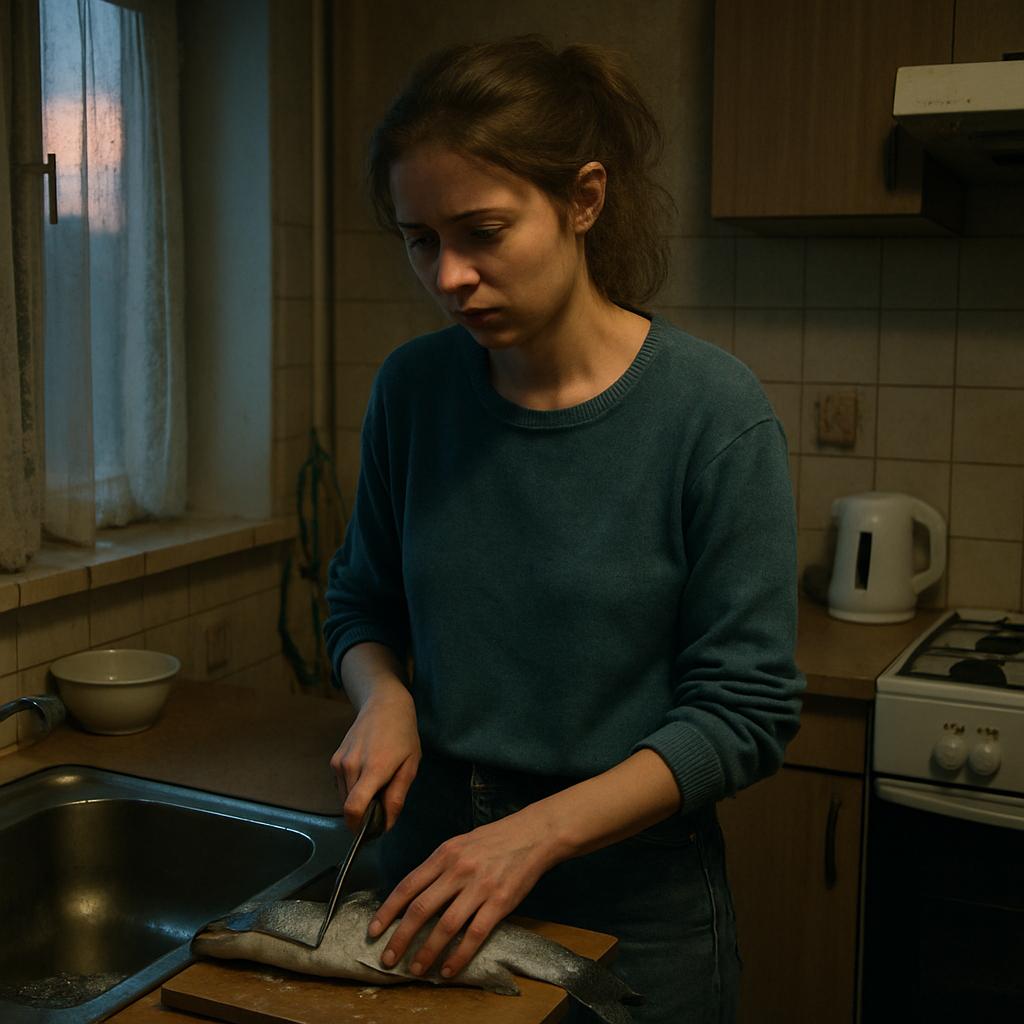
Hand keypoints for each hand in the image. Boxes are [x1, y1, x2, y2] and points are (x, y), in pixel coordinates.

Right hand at [330, 685, 419, 832]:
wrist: (384, 705)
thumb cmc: (403, 735)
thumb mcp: (410, 766)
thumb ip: (397, 797)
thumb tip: (385, 824)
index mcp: (373, 769)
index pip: (353, 808)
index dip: (358, 826)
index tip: (369, 831)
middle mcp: (351, 766)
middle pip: (349, 807)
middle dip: (363, 813)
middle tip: (382, 801)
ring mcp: (339, 762)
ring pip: (343, 798)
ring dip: (358, 800)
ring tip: (376, 783)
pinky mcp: (334, 760)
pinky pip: (341, 786)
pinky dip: (352, 788)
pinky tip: (366, 774)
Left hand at [367, 807, 560, 979]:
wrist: (533, 834)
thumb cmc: (494, 840)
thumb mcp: (460, 844)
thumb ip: (438, 867)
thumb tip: (414, 895)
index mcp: (445, 854)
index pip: (408, 886)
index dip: (388, 911)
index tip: (374, 930)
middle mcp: (458, 870)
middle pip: (421, 909)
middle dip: (401, 938)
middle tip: (388, 959)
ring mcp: (479, 887)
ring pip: (445, 926)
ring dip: (427, 952)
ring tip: (416, 970)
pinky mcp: (500, 902)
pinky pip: (474, 934)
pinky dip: (459, 956)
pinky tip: (448, 970)